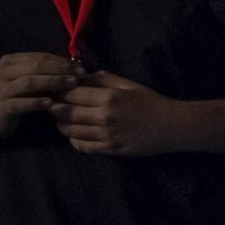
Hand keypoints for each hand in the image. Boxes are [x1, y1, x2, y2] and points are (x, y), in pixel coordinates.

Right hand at [0, 52, 78, 144]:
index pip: (39, 57)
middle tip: (80, 75)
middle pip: (36, 66)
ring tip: (72, 85)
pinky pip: (20, 103)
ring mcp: (2, 90)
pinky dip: (36, 102)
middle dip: (61, 69)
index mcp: (11, 62)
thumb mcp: (23, 81)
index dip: (62, 61)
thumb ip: (42, 74)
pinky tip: (51, 103)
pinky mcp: (1, 107)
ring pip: (29, 82)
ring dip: (53, 82)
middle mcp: (5, 72)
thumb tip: (73, 70)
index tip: (82, 68)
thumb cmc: (9, 97)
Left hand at [51, 71, 187, 156]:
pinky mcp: (110, 149)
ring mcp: (107, 135)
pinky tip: (75, 134)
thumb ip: (104, 79)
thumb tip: (80, 75)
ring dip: (61, 124)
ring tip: (61, 119)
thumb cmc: (151, 102)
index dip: (58, 90)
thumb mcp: (129, 85)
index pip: (71, 93)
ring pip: (70, 130)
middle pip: (65, 112)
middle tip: (51, 104)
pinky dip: (73, 140)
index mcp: (108, 97)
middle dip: (54, 107)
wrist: (173, 126)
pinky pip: (82, 146)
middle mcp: (104, 117)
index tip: (53, 89)